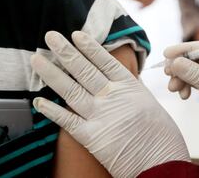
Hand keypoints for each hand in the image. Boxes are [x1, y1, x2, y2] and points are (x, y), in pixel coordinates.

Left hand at [30, 31, 188, 177]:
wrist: (162, 163)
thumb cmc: (162, 136)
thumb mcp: (149, 105)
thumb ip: (131, 92)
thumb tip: (120, 82)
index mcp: (130, 87)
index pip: (105, 61)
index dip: (89, 47)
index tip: (76, 34)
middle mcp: (112, 97)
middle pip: (84, 70)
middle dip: (65, 52)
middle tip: (50, 37)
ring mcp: (100, 116)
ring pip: (71, 90)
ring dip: (52, 73)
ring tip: (37, 58)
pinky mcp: (91, 137)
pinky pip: (66, 121)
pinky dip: (51, 111)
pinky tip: (38, 101)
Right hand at [164, 43, 198, 158]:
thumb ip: (198, 76)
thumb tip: (175, 62)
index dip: (186, 49)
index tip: (167, 53)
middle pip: (198, 58)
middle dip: (182, 66)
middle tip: (167, 74)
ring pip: (194, 70)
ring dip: (181, 77)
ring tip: (173, 89)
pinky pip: (195, 81)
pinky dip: (186, 86)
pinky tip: (183, 95)